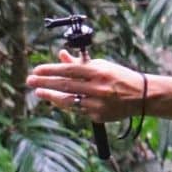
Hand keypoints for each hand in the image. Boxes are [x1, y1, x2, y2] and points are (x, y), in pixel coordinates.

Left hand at [25, 49, 148, 120]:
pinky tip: (57, 100)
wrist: (142, 96)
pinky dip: (67, 104)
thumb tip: (61, 56)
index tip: (37, 69)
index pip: (69, 70)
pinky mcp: (98, 115)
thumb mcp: (102, 66)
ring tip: (39, 92)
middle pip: (65, 85)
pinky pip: (78, 110)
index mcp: (98, 72)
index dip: (50, 70)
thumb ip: (80, 63)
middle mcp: (97, 88)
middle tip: (30, 80)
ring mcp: (98, 103)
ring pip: (68, 100)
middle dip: (45, 82)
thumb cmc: (120, 77)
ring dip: (51, 96)